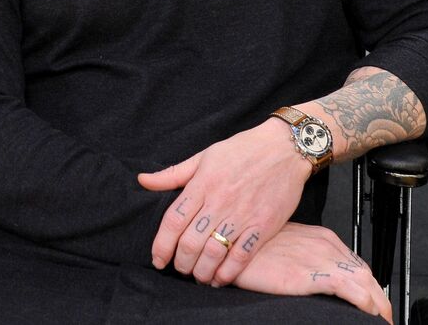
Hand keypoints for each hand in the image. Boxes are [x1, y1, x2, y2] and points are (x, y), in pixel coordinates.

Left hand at [139, 117, 309, 286]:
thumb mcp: (204, 156)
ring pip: (213, 253)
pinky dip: (228, 272)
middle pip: (190, 242)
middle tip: (179, 269)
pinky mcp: (263, 226)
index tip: (157, 259)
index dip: (161, 244)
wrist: (284, 148)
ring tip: (197, 276)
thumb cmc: (241, 150)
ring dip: (201, 271)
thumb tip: (142, 180)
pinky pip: (241, 256)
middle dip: (180, 262)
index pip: (173, 220)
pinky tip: (219, 279)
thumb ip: (172, 174)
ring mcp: (242, 215)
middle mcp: (219, 201)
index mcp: (202, 184)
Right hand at [232, 223, 391, 322]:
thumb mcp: (281, 249)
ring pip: (365, 280)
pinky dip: (367, 303)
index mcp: (320, 237)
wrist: (232, 245)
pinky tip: (370, 314)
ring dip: (378, 302)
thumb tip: (308, 277)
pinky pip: (353, 290)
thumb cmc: (251, 248)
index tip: (371, 300)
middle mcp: (325, 244)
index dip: (367, 284)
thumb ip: (300, 259)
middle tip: (382, 315)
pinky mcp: (313, 273)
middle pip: (364, 271)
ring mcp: (321, 257)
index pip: (354, 262)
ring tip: (381, 319)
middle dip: (378, 295)